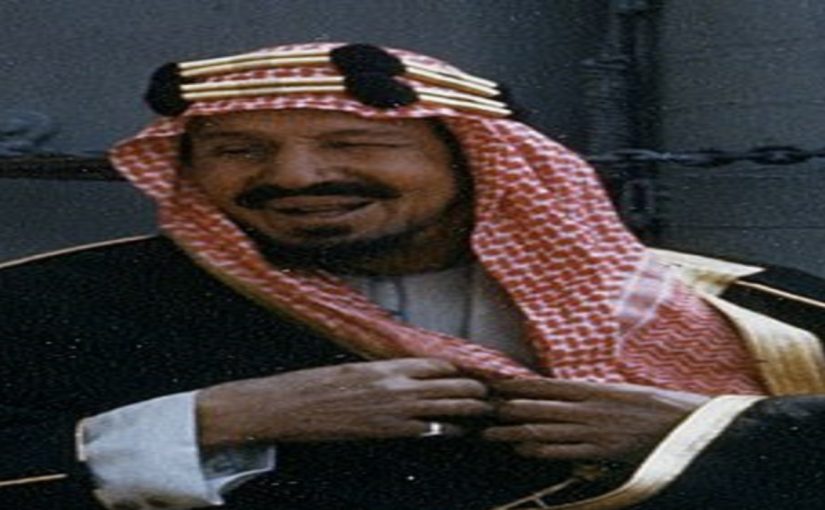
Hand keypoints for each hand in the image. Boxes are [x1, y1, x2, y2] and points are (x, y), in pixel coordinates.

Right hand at [196, 358, 489, 447]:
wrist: (292, 407)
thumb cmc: (319, 385)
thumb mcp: (355, 367)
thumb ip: (386, 369)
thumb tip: (409, 371)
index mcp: (388, 364)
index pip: (438, 363)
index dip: (460, 368)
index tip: (475, 370)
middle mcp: (397, 385)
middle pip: (452, 384)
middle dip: (476, 389)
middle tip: (491, 393)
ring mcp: (395, 411)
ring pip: (448, 408)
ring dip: (471, 410)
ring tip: (486, 411)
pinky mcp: (389, 433)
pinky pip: (430, 431)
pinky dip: (449, 430)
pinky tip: (460, 431)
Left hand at [482, 378, 710, 462]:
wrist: (687, 425)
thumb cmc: (653, 406)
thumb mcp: (618, 392)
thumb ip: (588, 394)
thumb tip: (560, 394)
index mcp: (590, 388)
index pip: (542, 385)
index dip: (513, 386)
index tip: (490, 385)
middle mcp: (586, 407)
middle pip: (535, 407)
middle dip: (504, 410)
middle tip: (479, 412)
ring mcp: (592, 430)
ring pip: (543, 430)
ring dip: (513, 432)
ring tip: (490, 435)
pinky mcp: (601, 452)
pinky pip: (563, 451)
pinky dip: (539, 450)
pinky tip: (521, 449)